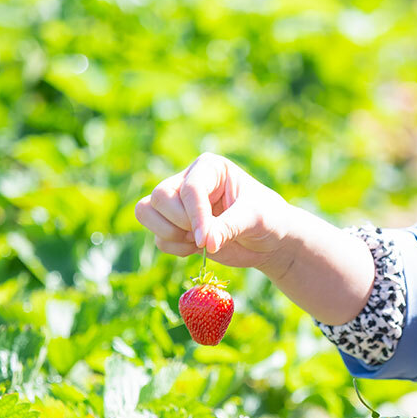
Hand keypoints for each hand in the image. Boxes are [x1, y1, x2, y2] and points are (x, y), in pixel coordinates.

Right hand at [134, 153, 293, 270]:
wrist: (269, 240)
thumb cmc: (267, 219)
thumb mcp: (254, 219)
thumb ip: (229, 227)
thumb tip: (206, 242)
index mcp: (209, 168)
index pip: (190, 188)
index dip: (195, 216)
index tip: (207, 241)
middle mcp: (187, 181)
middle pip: (160, 197)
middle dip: (180, 223)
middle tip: (206, 238)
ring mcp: (177, 203)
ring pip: (147, 212)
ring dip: (170, 234)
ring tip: (200, 242)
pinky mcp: (173, 226)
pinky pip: (157, 238)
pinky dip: (174, 248)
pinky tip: (197, 249)